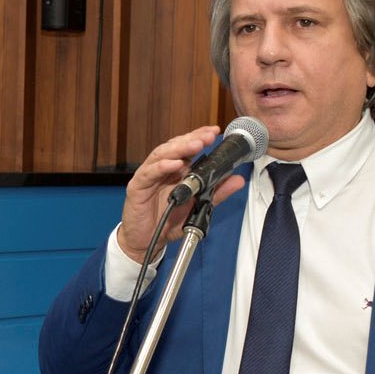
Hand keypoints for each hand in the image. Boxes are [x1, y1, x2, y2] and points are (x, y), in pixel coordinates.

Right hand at [115, 126, 242, 261]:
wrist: (146, 242)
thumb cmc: (166, 222)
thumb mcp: (197, 206)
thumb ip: (217, 192)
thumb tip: (237, 180)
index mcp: (175, 171)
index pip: (187, 147)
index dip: (199, 136)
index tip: (214, 131)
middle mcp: (161, 170)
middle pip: (174, 147)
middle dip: (191, 139)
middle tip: (208, 136)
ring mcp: (148, 177)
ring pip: (161, 155)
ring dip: (178, 149)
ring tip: (194, 145)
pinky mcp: (137, 188)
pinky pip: (148, 174)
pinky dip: (161, 167)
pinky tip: (173, 164)